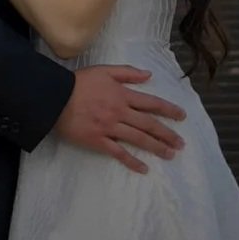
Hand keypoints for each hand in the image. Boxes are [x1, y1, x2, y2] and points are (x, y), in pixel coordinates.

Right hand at [57, 64, 184, 172]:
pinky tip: (144, 169)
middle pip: (149, 124)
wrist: (55, 98)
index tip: (182, 116)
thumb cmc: (79, 83)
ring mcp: (110, 128)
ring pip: (138, 139)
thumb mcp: (104, 70)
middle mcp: (120, 112)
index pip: (151, 103)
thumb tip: (149, 75)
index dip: (168, 110)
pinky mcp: (98, 141)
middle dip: (167, 134)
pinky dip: (132, 161)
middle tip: (181, 143)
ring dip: (156, 147)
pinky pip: (119, 153)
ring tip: (170, 154)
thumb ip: (127, 72)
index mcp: (122, 95)